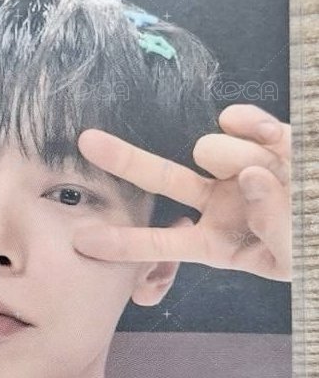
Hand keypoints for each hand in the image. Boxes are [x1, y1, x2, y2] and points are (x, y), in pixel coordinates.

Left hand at [73, 104, 291, 282]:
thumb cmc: (314, 250)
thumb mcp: (293, 256)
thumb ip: (272, 222)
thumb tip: (249, 173)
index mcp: (215, 244)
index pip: (161, 244)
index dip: (123, 244)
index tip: (81, 242)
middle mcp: (218, 203)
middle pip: (161, 178)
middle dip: (124, 160)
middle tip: (85, 140)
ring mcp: (237, 169)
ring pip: (210, 148)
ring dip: (235, 158)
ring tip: (282, 176)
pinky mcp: (265, 139)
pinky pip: (241, 122)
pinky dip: (251, 124)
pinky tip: (273, 139)